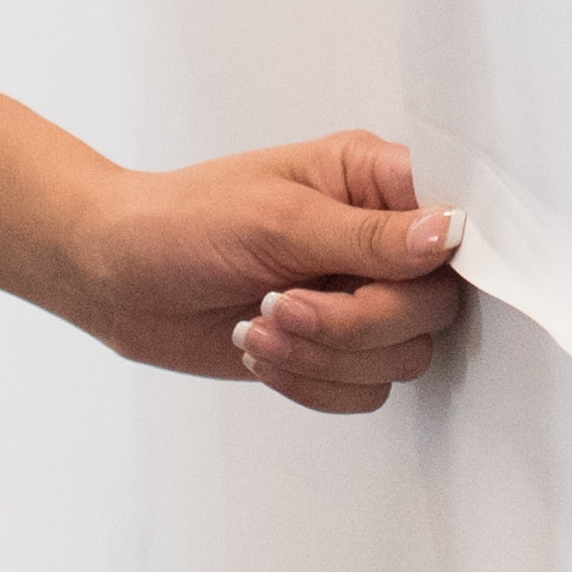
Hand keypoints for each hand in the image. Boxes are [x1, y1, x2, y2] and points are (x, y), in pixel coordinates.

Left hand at [51, 129, 469, 415]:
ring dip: (327, 356)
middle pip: (434, 304)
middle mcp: (377, 240)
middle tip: (284, 305)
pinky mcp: (333, 351)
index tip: (393, 277)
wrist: (118, 277)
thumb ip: (369, 236)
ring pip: (403, 356)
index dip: (442, 257)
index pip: (453, 218)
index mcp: (371, 181)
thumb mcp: (276, 219)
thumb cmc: (183, 222)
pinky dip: (313, 383)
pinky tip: (262, 353)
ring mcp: (356, 298)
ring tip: (260, 328)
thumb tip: (452, 232)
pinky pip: (366, 390)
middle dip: (358, 322)